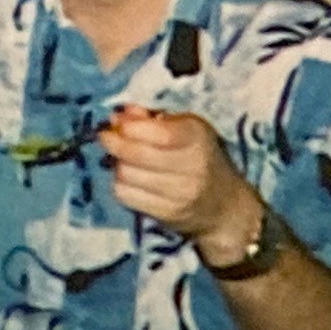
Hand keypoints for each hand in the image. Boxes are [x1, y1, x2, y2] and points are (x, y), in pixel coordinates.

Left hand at [96, 105, 261, 260]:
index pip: (160, 133)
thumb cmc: (201, 155)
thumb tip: (118, 115)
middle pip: (138, 155)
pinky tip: (127, 177)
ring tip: (120, 158)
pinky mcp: (166, 214)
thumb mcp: (186, 128)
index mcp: (197, 138)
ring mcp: (179, 194)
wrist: (224, 205)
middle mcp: (192, 167)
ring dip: (117, 164)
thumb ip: (152, 118)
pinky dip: (120, 183)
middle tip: (106, 136)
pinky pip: (126, 196)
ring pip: (127, 175)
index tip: (115, 120)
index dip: (131, 127)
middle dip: (115, 143)